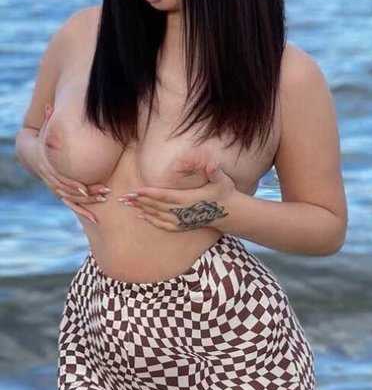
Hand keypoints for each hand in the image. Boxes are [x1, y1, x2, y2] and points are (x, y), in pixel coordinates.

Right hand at [36, 103, 109, 222]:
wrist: (33, 154)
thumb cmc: (44, 141)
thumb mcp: (45, 131)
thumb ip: (49, 120)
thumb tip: (49, 105)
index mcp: (53, 169)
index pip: (64, 179)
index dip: (75, 183)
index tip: (88, 185)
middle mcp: (55, 181)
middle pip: (72, 190)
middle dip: (88, 193)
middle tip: (105, 191)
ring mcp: (58, 188)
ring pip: (74, 199)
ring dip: (88, 202)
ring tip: (105, 198)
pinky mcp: (62, 193)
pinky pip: (73, 206)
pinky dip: (83, 212)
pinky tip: (96, 219)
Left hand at [118, 161, 235, 231]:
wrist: (231, 213)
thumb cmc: (224, 193)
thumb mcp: (222, 180)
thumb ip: (215, 171)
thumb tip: (212, 164)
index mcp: (188, 199)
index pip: (164, 195)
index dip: (148, 193)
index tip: (134, 190)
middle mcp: (182, 212)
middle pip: (156, 205)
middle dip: (138, 201)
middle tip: (122, 197)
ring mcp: (181, 220)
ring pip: (156, 215)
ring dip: (141, 209)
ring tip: (127, 204)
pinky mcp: (182, 226)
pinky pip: (162, 224)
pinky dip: (151, 220)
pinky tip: (141, 216)